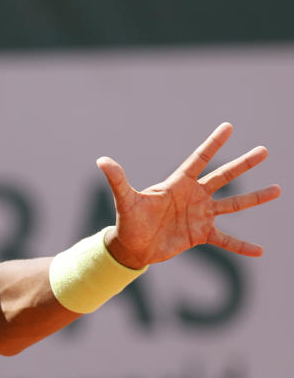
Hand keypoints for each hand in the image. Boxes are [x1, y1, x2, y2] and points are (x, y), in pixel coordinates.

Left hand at [97, 122, 280, 267]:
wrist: (132, 246)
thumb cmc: (128, 220)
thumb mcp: (126, 199)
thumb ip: (118, 180)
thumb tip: (101, 160)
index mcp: (178, 184)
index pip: (199, 159)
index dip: (213, 144)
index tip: (228, 126)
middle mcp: (194, 196)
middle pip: (223, 176)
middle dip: (243, 164)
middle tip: (264, 150)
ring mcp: (200, 215)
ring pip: (233, 204)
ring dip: (254, 198)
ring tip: (277, 190)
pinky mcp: (201, 235)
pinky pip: (227, 240)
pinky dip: (242, 245)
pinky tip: (259, 251)